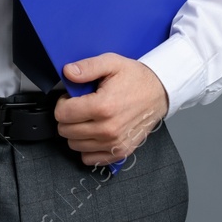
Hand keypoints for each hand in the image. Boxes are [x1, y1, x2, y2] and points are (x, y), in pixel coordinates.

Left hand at [53, 54, 169, 166]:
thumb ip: (87, 67)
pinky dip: (87, 148)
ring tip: (89, 118)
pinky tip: (94, 132)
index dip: (63, 103)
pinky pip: (90, 159)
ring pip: (75, 145)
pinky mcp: (120, 152)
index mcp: (103, 106)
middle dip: (68, 117)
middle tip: (80, 106)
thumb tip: (68, 72)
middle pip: (66, 131)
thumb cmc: (135, 78)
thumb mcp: (111, 62)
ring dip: (76, 132)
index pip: (63, 114)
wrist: (159, 92)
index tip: (72, 98)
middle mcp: (108, 128)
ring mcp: (114, 143)